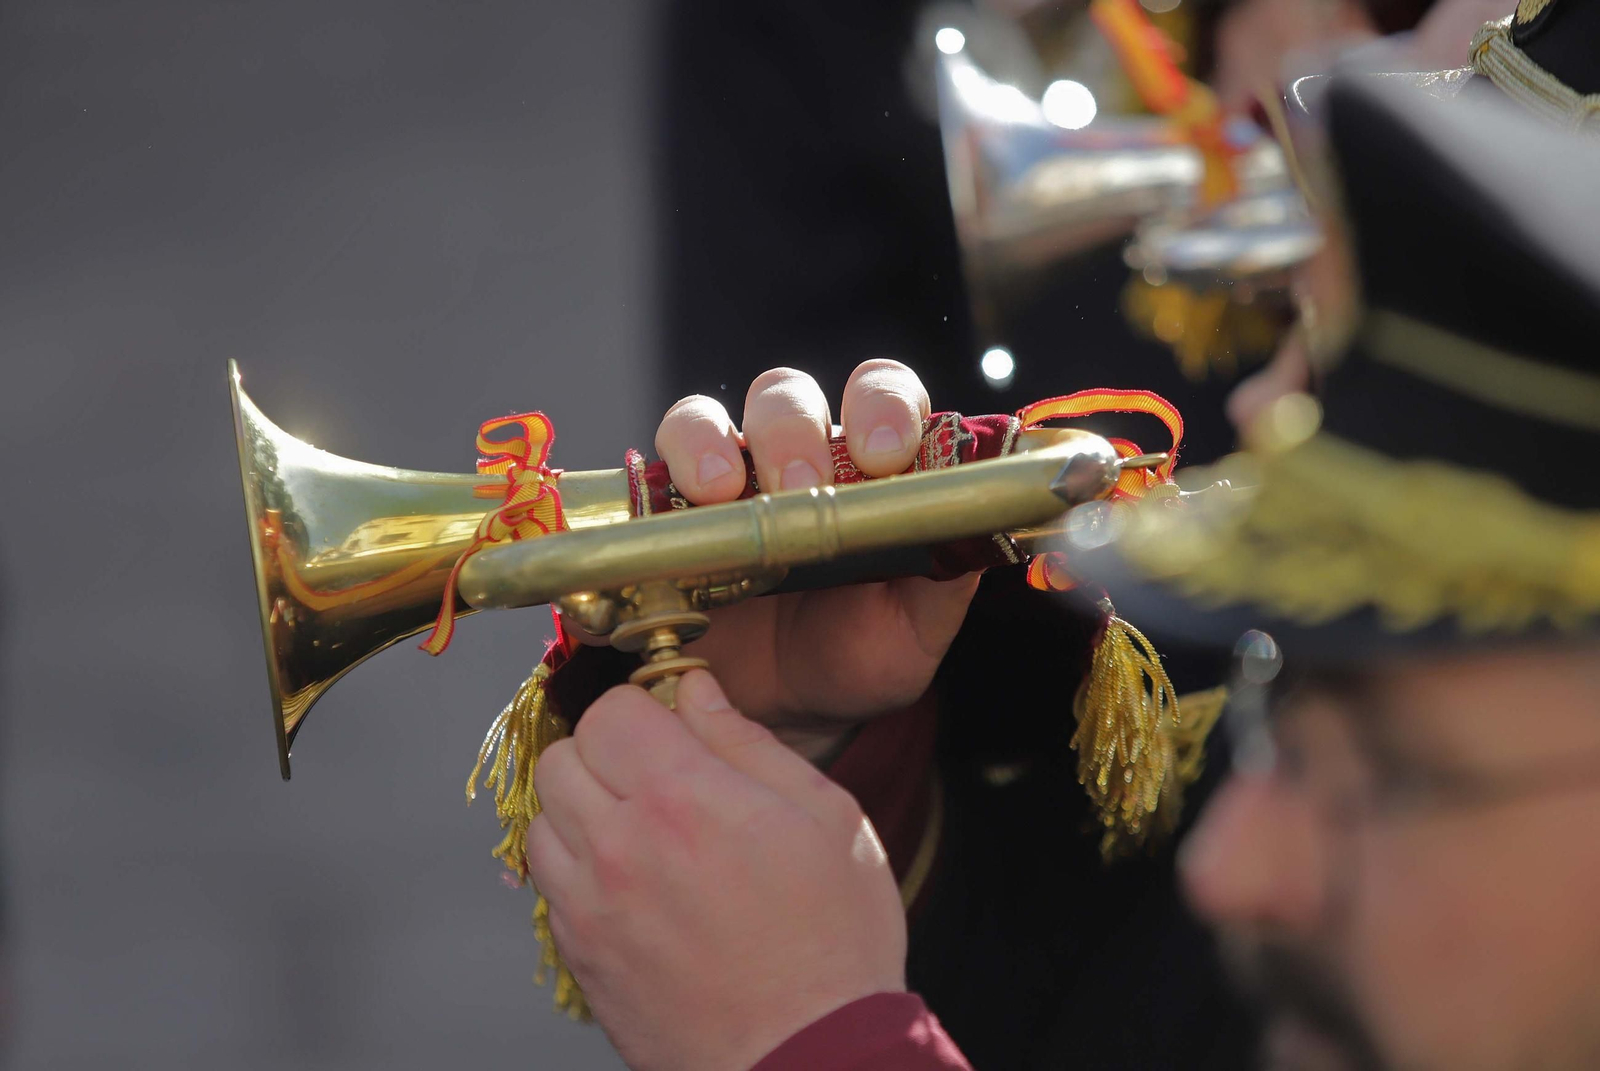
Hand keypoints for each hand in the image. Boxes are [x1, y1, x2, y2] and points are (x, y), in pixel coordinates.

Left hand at [529, 670, 906, 1070]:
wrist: (807, 1055)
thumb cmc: (833, 943)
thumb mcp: (825, 817)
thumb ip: (747, 742)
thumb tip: (696, 691)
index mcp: (683, 799)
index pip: (611, 711)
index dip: (644, 709)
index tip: (671, 726)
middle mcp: (621, 846)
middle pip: (563, 756)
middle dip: (607, 752)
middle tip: (658, 776)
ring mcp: (591, 906)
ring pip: (544, 817)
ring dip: (583, 809)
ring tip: (643, 831)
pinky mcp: (580, 955)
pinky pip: (549, 881)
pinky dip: (577, 866)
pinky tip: (634, 881)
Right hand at [649, 360, 978, 759]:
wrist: (784, 714)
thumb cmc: (858, 655)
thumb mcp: (915, 630)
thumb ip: (948, 579)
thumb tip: (986, 527)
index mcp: (866, 466)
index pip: (880, 394)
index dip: (883, 406)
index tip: (885, 455)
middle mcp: (792, 457)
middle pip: (786, 395)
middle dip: (791, 428)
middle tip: (795, 483)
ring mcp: (721, 483)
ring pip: (703, 417)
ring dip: (707, 442)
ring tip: (717, 493)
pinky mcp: (662, 519)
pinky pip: (642, 485)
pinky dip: (647, 495)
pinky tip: (661, 531)